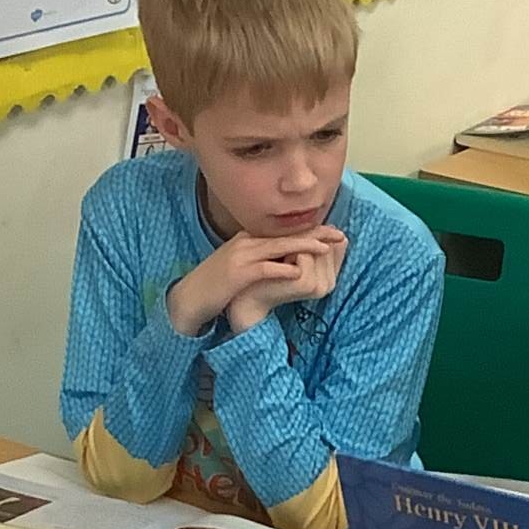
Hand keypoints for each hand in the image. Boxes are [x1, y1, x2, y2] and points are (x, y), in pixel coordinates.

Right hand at [165, 227, 342, 336]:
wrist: (190, 297)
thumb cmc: (219, 286)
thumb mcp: (243, 266)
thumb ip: (264, 260)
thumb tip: (290, 261)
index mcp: (249, 239)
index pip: (285, 232)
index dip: (310, 231)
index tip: (333, 232)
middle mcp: (245, 242)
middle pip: (285, 235)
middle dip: (314, 233)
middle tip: (338, 234)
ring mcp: (240, 256)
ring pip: (277, 247)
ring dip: (302, 246)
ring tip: (324, 248)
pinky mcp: (236, 273)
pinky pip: (262, 268)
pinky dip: (280, 268)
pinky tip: (297, 272)